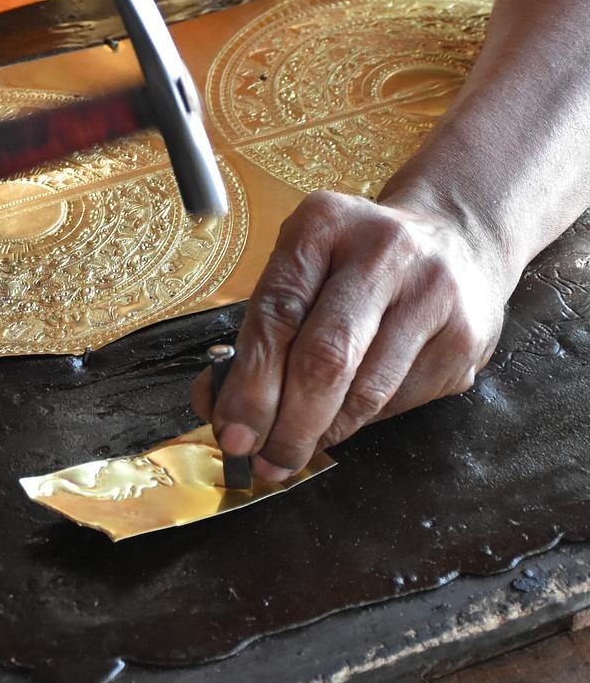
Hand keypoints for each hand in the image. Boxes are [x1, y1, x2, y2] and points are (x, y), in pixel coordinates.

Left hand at [190, 189, 509, 477]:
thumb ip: (261, 327)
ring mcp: (433, 295)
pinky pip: (401, 401)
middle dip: (287, 422)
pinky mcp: (465, 338)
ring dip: (323, 434)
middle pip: (326, 357)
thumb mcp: (304, 264)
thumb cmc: (359, 258)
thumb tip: (216, 402)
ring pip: (367, 391)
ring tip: (294, 451)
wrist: (459, 236)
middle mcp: (385, 252)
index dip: (250, 382)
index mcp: (326, 223)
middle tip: (263, 459)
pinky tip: (344, 420)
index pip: (278, 312)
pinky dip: (363, 421)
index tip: (231, 428)